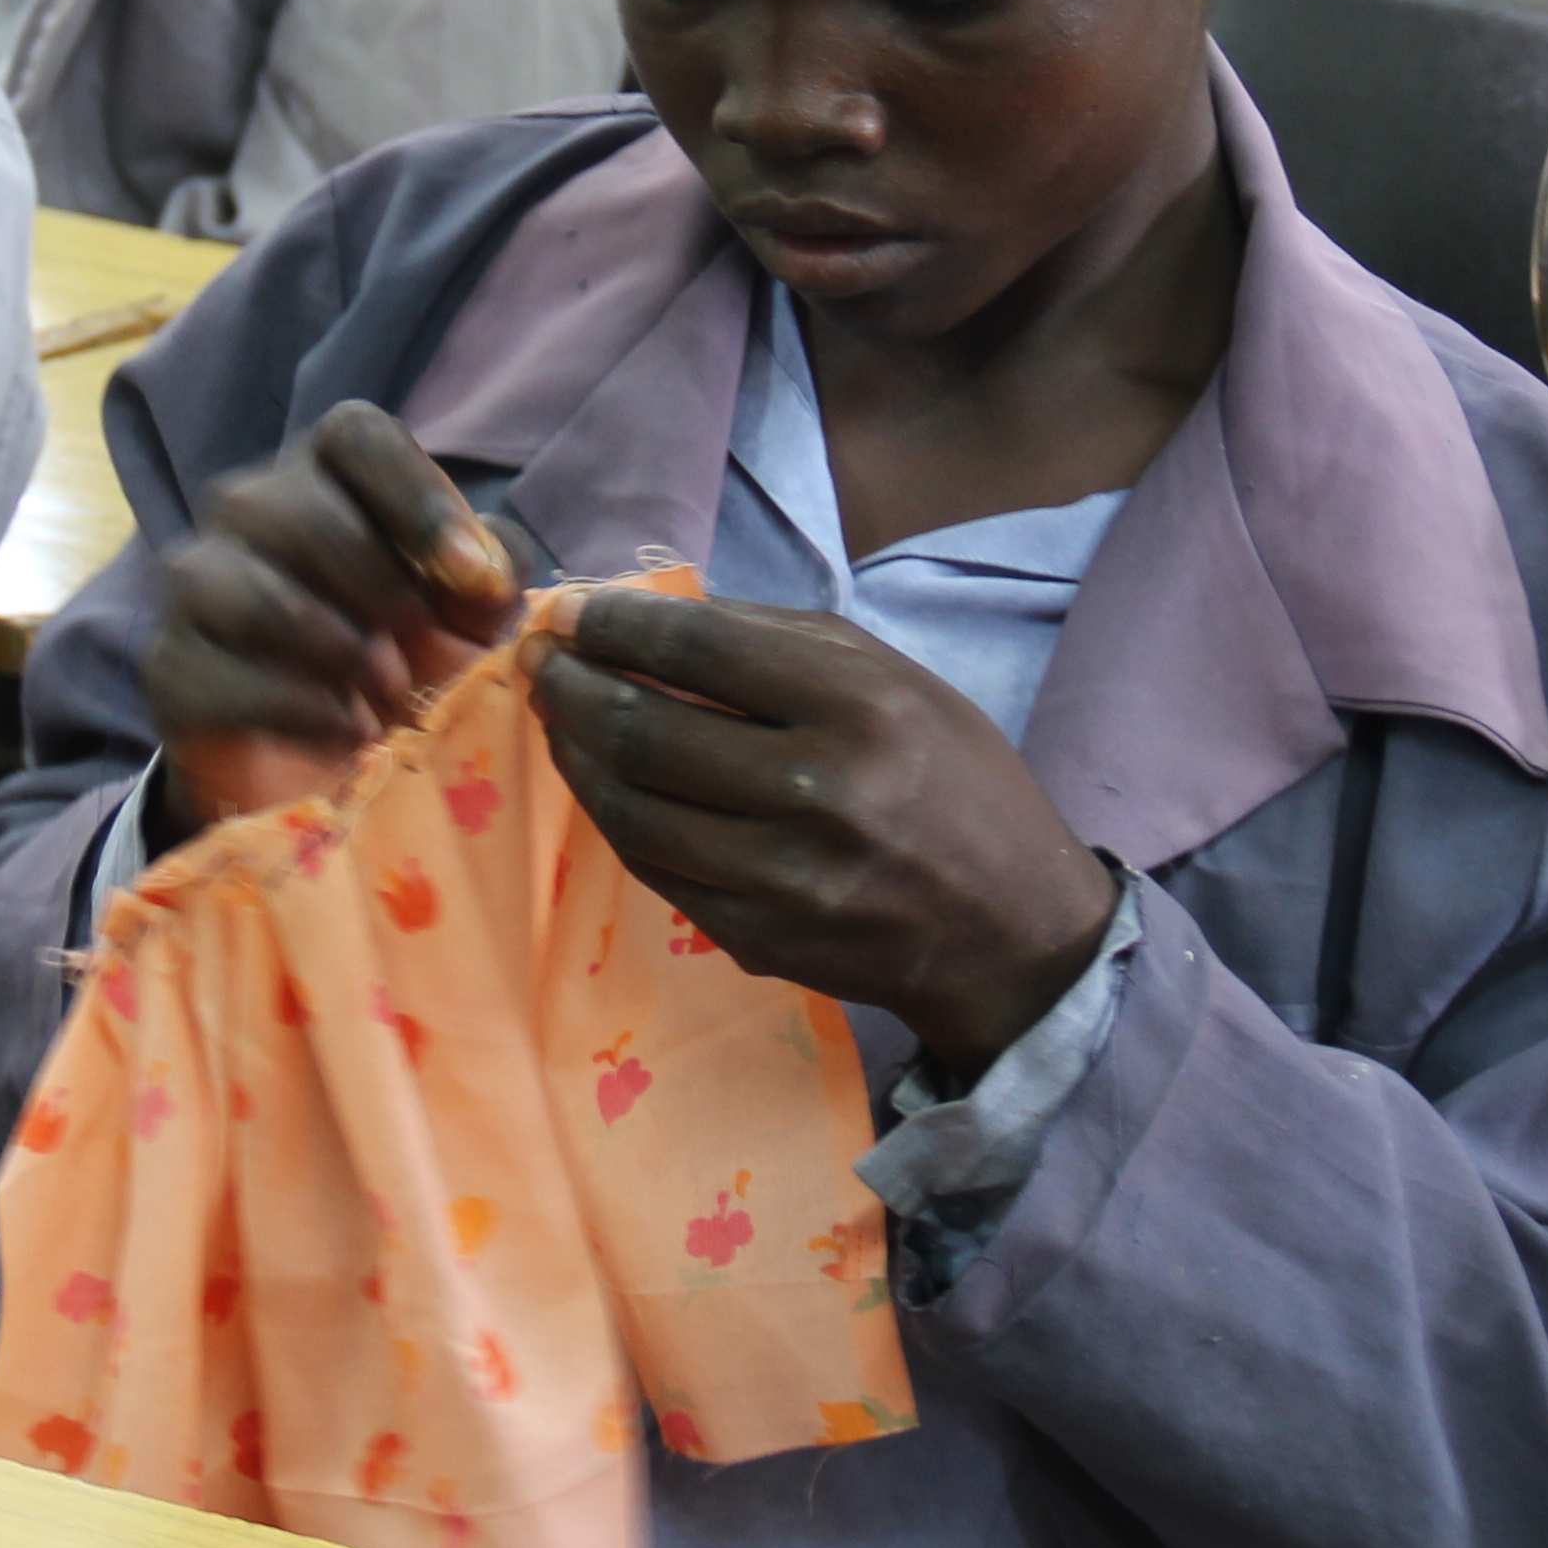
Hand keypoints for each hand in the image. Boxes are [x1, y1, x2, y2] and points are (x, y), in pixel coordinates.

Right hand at [138, 401, 525, 833]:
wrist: (315, 751)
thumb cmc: (400, 646)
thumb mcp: (467, 606)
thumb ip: (494, 569)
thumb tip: (486, 572)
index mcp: (325, 470)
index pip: (357, 433)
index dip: (420, 501)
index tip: (474, 579)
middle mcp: (248, 506)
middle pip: (299, 510)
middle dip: (377, 588)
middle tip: (421, 648)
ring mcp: (196, 580)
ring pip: (254, 592)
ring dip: (337, 649)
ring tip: (385, 696)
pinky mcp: (170, 663)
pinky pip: (220, 674)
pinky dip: (299, 708)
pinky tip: (347, 730)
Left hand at [532, 587, 1116, 1080]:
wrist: (1010, 931)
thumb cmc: (954, 781)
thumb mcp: (896, 680)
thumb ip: (780, 640)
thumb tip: (650, 614)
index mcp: (859, 707)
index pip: (700, 650)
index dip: (615, 625)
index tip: (567, 609)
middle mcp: (817, 791)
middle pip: (646, 730)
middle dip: (570, 686)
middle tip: (537, 658)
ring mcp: (782, 877)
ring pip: (632, 807)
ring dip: (573, 753)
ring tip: (555, 713)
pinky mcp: (758, 938)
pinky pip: (654, 867)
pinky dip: (614, 816)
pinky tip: (599, 779)